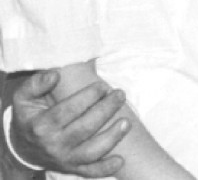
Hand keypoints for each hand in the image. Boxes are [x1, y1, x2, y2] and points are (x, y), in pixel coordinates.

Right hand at [7, 71, 129, 176]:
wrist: (23, 148)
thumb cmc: (29, 117)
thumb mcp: (23, 98)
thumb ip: (36, 84)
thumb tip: (55, 75)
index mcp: (41, 126)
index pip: (69, 110)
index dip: (88, 96)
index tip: (102, 86)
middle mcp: (53, 145)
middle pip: (85, 128)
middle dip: (106, 110)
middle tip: (120, 94)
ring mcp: (64, 158)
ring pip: (91, 151)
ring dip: (112, 138)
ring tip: (127, 122)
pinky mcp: (73, 168)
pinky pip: (90, 172)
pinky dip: (106, 168)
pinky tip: (120, 160)